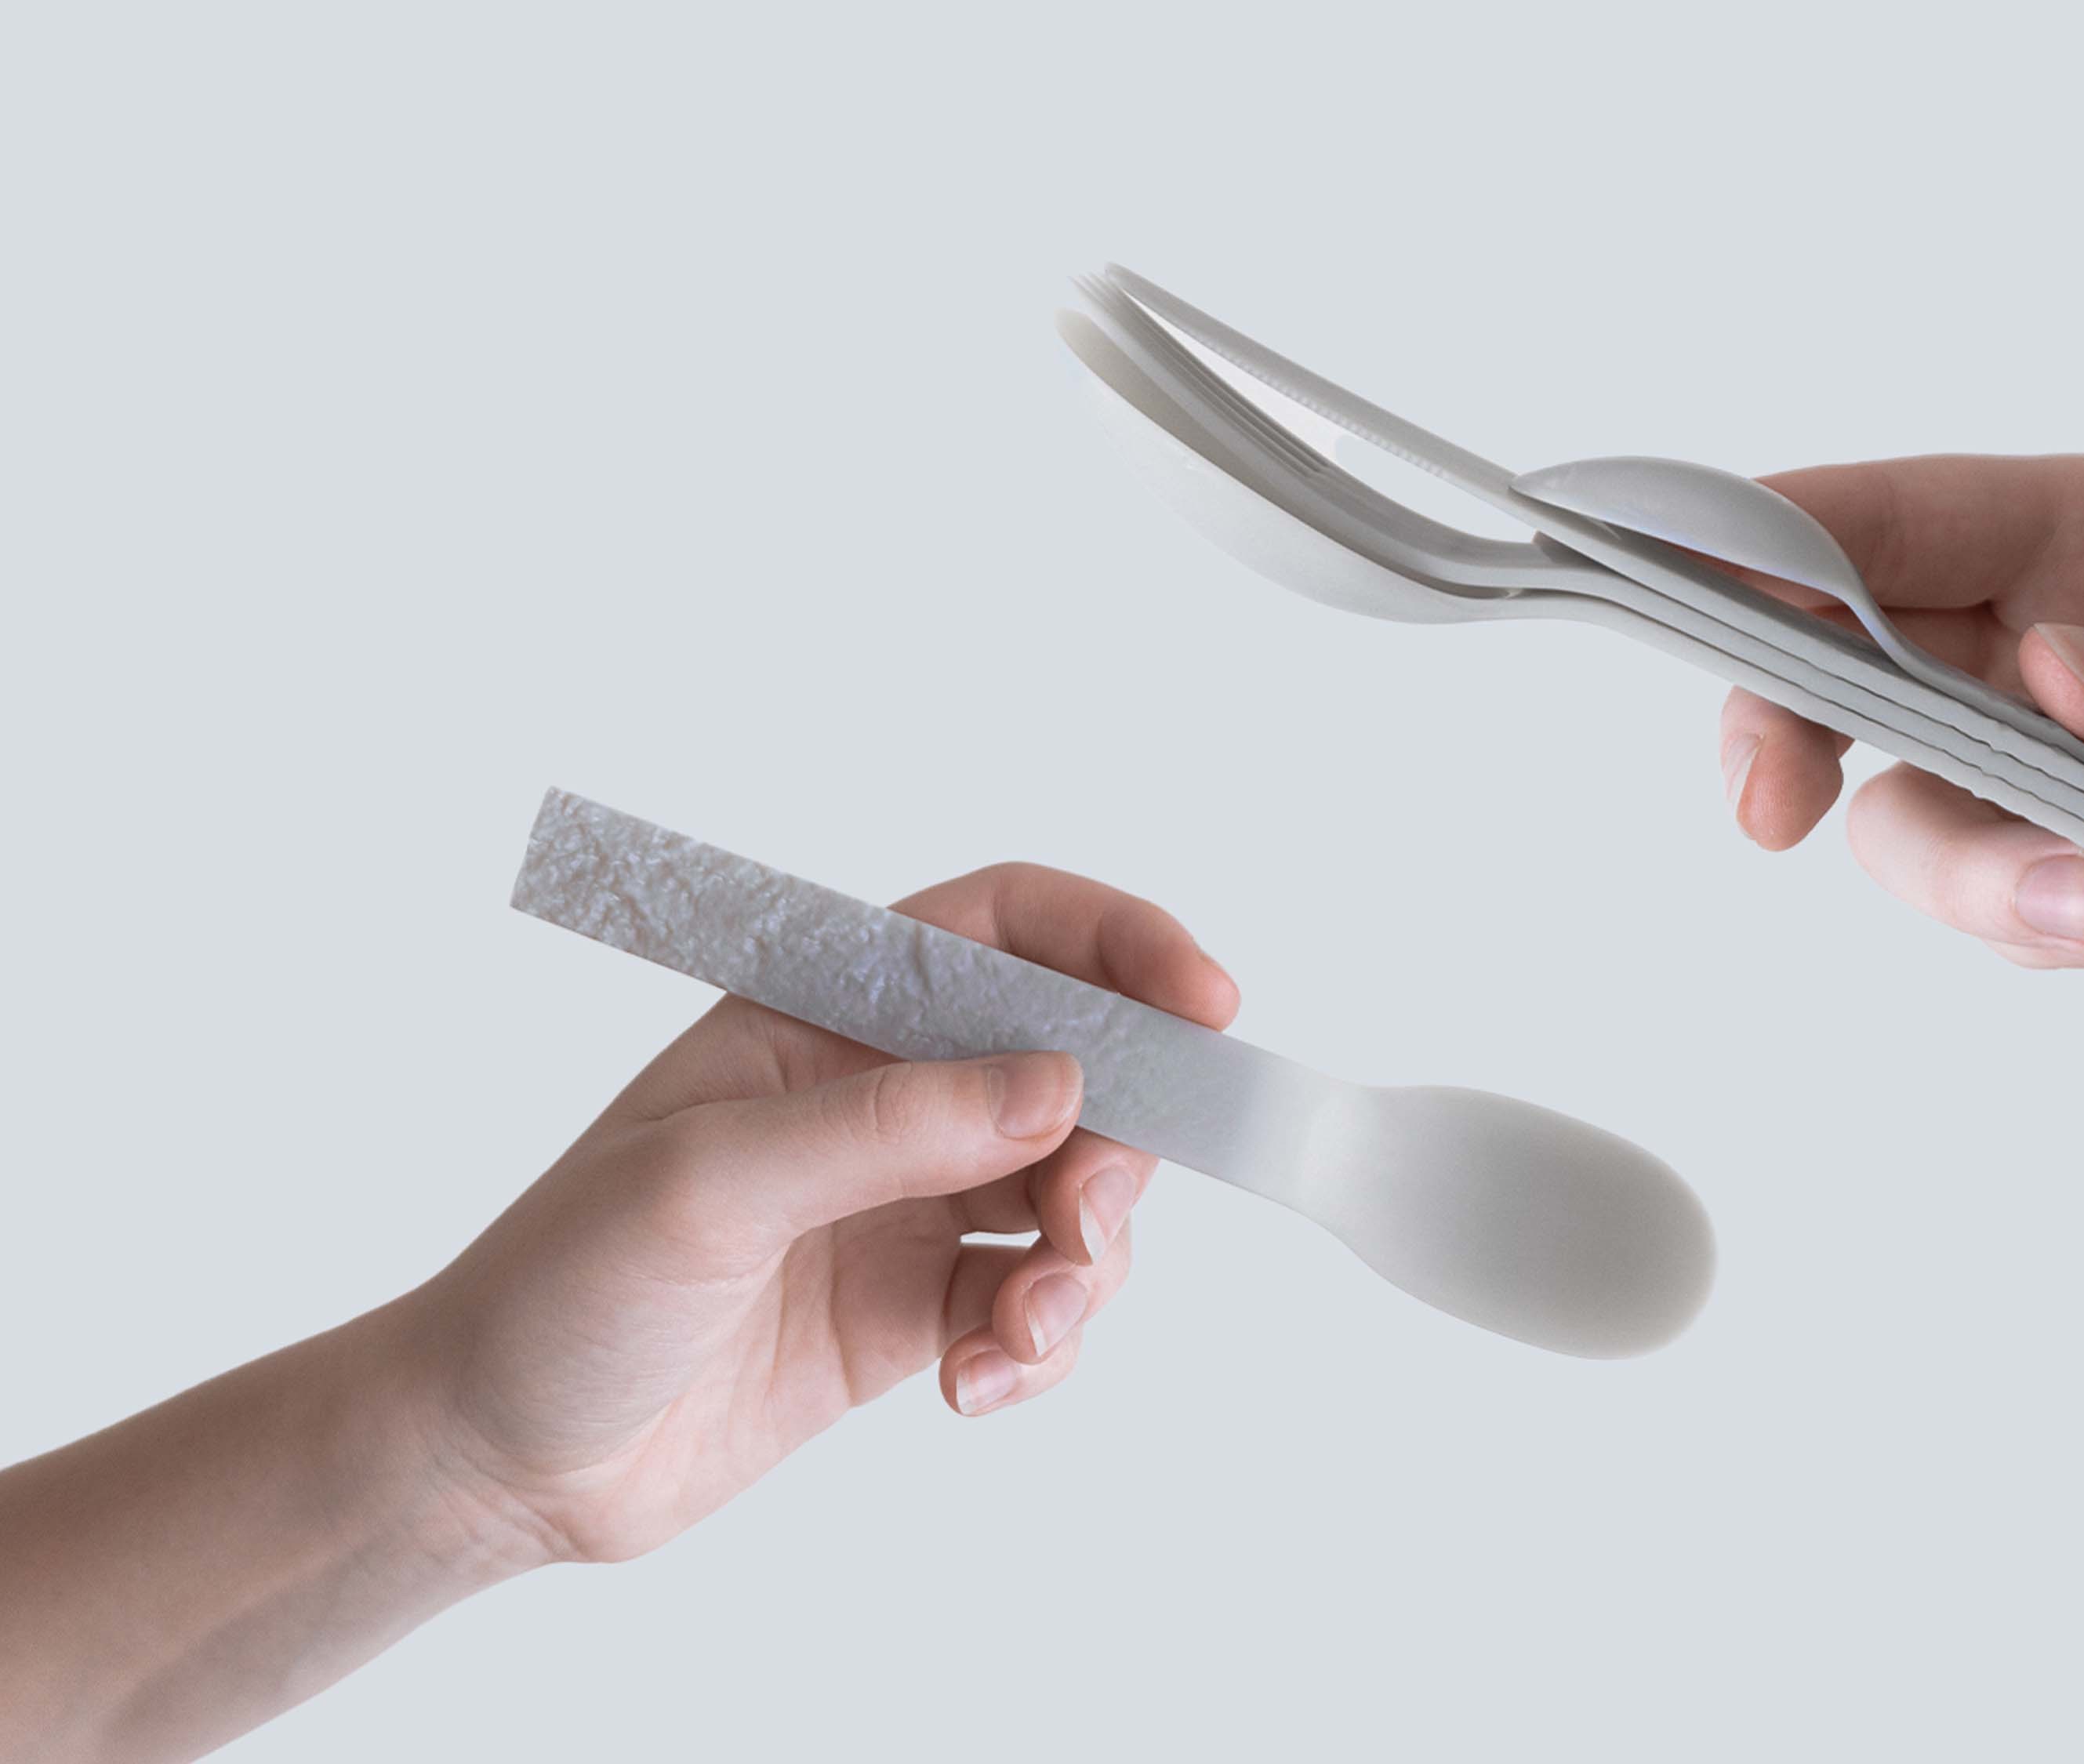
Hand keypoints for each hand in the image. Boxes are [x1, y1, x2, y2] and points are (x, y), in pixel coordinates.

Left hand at [398, 863, 1238, 1566]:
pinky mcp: (915, 1312)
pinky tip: (979, 1390)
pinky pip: (1035, 1306)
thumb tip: (1059, 1085)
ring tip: (1021, 1336)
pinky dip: (1040, 1348)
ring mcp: (905, 1204)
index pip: (1006, 931)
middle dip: (1115, 1148)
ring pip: (1072, 1199)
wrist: (492, 1462)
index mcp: (823, 1014)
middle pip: (1076, 1072)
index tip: (1207, 1006)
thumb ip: (890, 1130)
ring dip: (1084, 1268)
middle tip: (1087, 1224)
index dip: (1118, 947)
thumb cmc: (557, 1292)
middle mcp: (881, 1095)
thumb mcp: (712, 1185)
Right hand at [1717, 454, 2083, 989]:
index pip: (1888, 519)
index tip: (1682, 577)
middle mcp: (2032, 646)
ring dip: (1974, 874)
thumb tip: (2054, 678)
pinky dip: (2047, 928)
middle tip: (1770, 805)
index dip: (1767, 538)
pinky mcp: (2081, 885)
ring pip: (1907, 818)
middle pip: (1833, 669)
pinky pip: (1998, 911)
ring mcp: (2047, 776)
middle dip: (1781, 730)